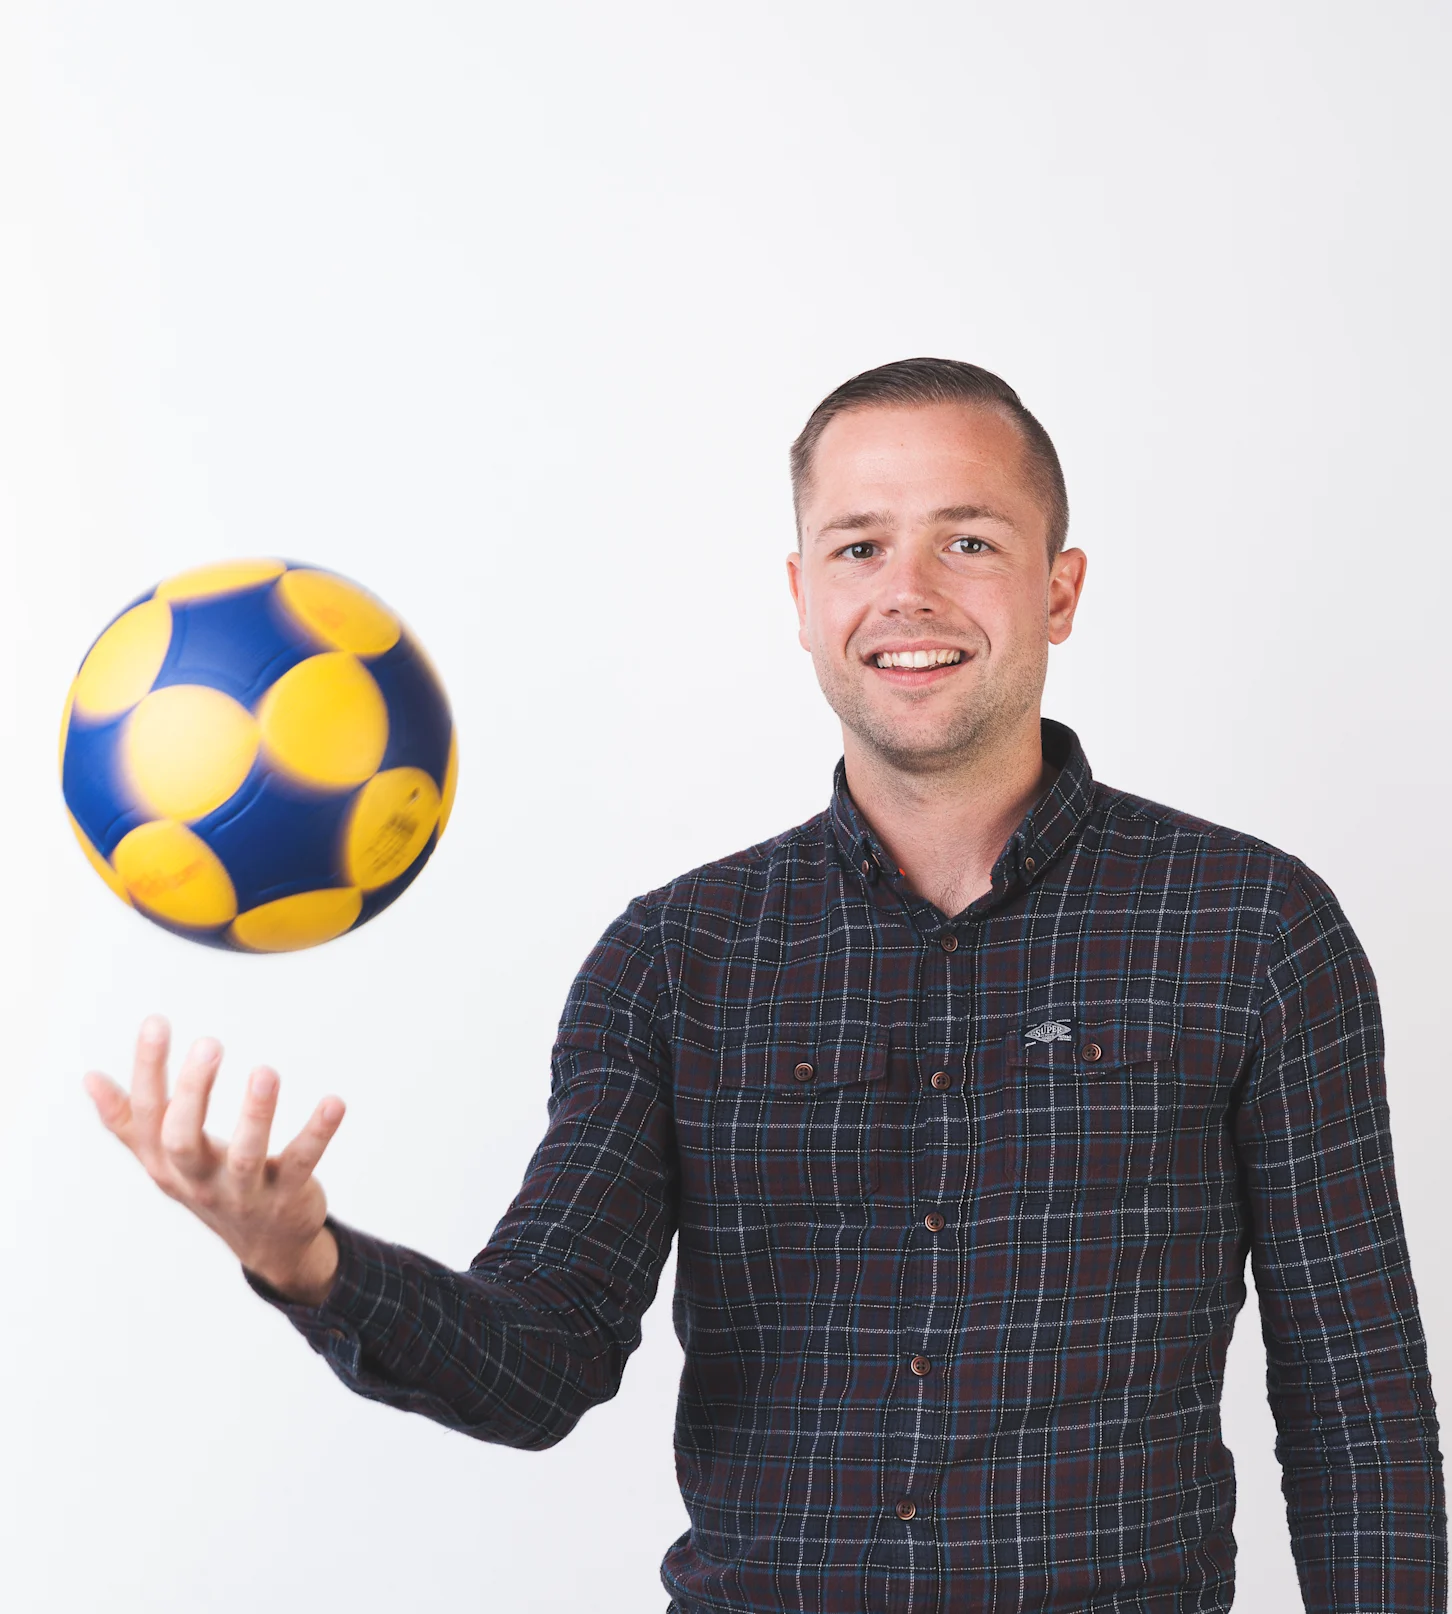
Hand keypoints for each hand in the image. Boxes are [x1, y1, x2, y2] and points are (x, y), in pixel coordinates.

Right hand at [84, 1015, 345, 1306]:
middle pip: (184, 1140)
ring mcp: (243, 1192)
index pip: (147, 1115)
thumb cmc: (210, 1185)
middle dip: (193, 1092)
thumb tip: (88, 1077)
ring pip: (246, 1155)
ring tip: (266, 1071)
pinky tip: (334, 1101)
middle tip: (209, 1042)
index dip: (148, 1070)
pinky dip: (318, 1132)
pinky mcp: (287, 1196)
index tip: (156, 1021)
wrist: (268, 1246)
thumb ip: (129, 1120)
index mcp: (166, 1163)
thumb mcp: (165, 1159)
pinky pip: (302, 1163)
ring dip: (256, 1114)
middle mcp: (199, 1180)